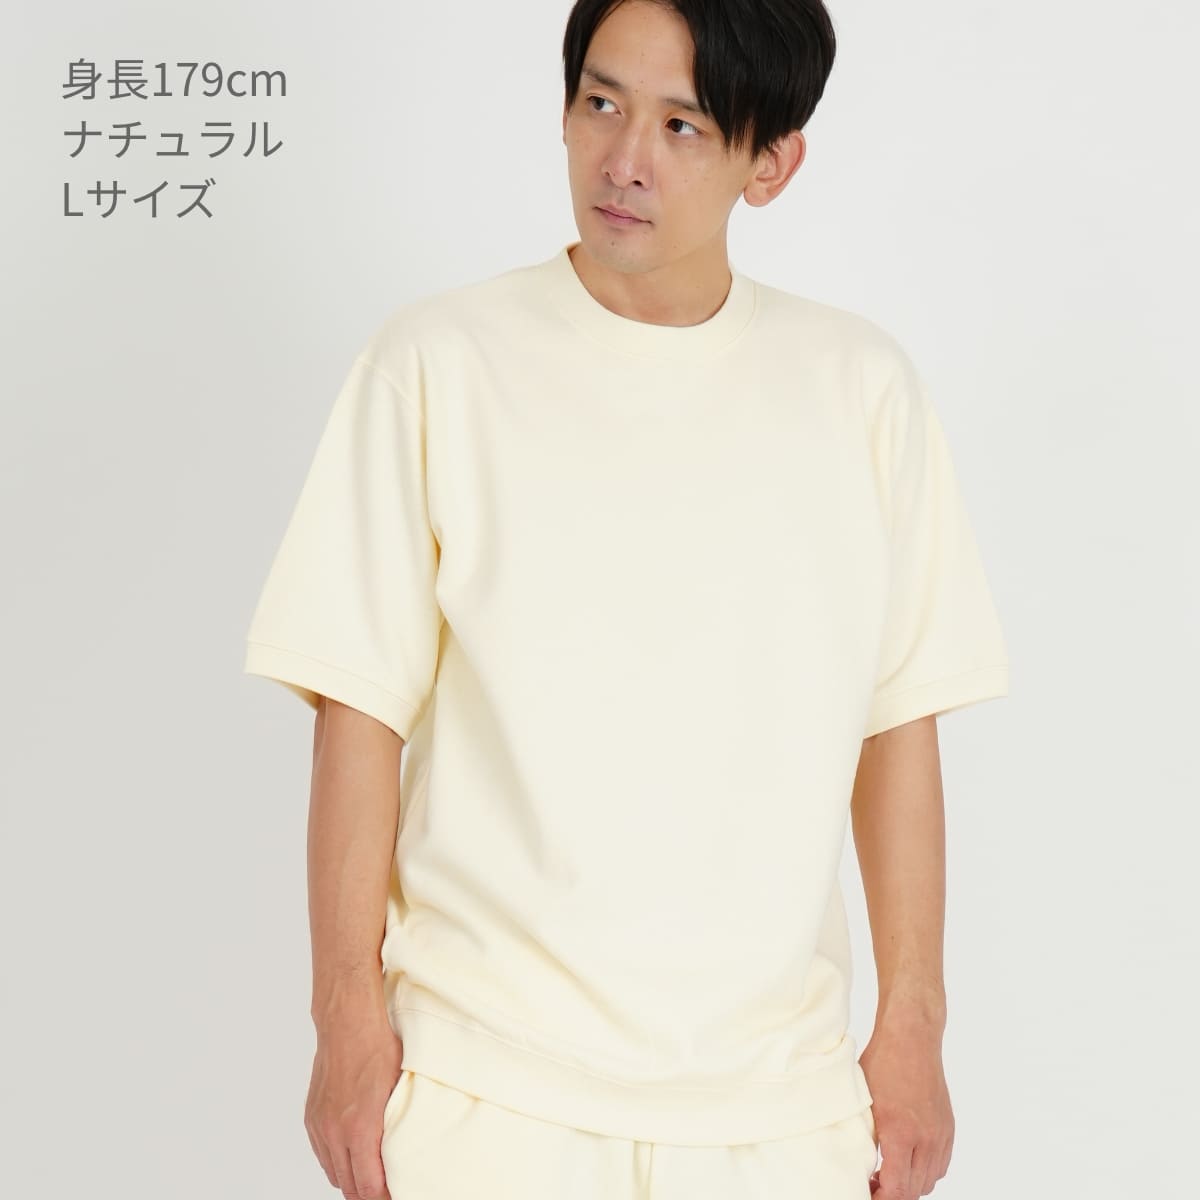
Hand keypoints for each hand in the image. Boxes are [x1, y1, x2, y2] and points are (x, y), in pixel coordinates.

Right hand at [305, 1010, 404, 1198]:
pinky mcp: (311, 1118)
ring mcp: (320, 1126)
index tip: (395, 1194)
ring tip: (370, 1176)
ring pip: (333, 1173)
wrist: (348, 1024)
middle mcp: (335, 1132)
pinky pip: (322, 1154)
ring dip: (351, 1179)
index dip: (383, 1197)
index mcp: (360, 1128)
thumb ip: (397, 1127)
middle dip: (367, 1193)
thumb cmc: (377, 1049)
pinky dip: (336, 1161)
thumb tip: (404, 1154)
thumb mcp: (399, 1089)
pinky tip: (351, 1155)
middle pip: (349, 1186)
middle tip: (385, 1189)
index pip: (368, 1187)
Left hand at [858, 1016, 953, 1198]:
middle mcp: (926, 1139)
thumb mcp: (864, 1102)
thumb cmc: (882, 1063)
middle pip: (914, 1190)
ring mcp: (940, 1134)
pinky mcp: (948, 1128)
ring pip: (929, 1180)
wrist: (911, 1038)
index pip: (897, 1189)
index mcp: (901, 1133)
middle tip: (872, 1183)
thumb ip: (866, 1138)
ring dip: (910, 1183)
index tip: (867, 1192)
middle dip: (893, 1193)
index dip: (880, 1198)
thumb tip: (860, 1164)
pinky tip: (907, 1159)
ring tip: (888, 1172)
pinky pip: (940, 1165)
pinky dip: (925, 1170)